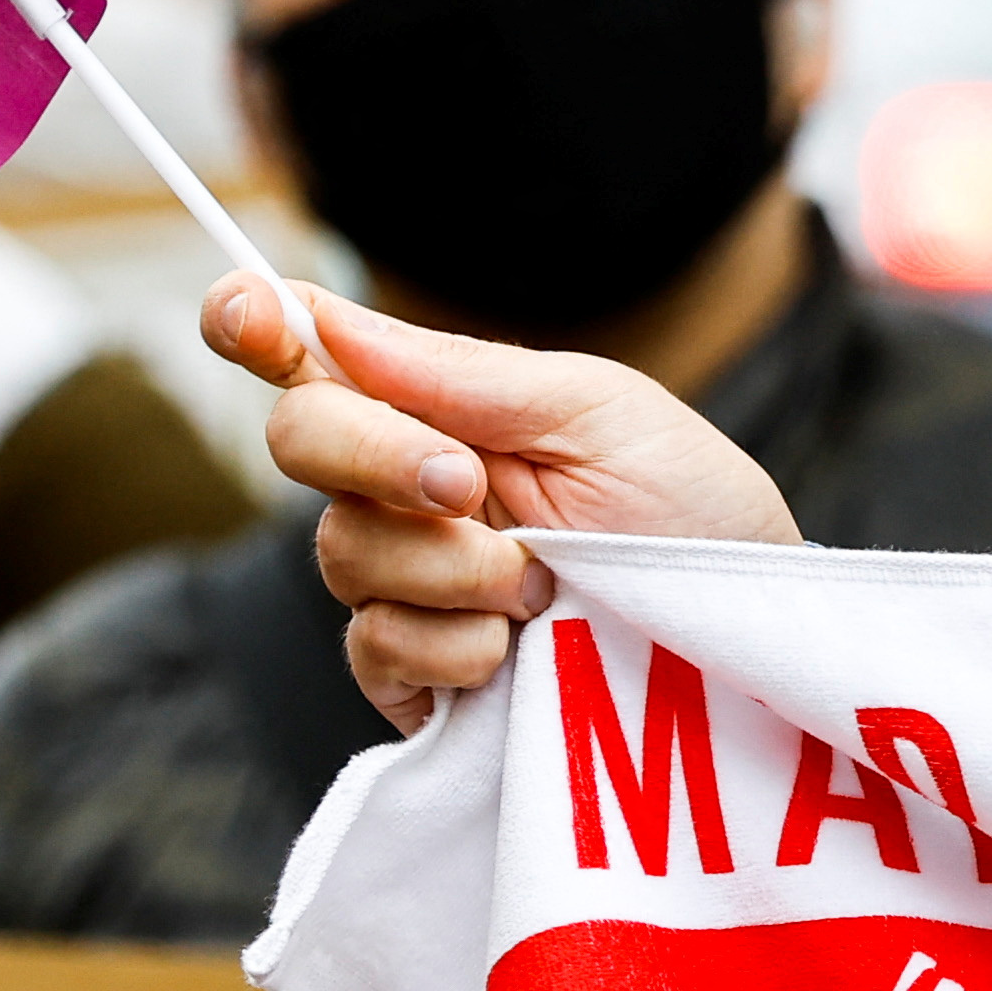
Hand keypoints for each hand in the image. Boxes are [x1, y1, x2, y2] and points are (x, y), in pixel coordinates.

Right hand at [200, 276, 799, 728]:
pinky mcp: (417, 677)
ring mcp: (408, 584)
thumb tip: (325, 314)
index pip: (315, 357)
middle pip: (300, 442)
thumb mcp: (600, 413)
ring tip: (545, 584)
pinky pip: (374, 648)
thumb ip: (463, 375)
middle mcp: (406, 488)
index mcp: (445, 408)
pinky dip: (453, 646)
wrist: (746, 638)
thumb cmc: (693, 510)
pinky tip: (518, 650)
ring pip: (342, 552)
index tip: (245, 313)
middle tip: (473, 486)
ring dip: (452, 567)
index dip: (255, 324)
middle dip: (379, 457)